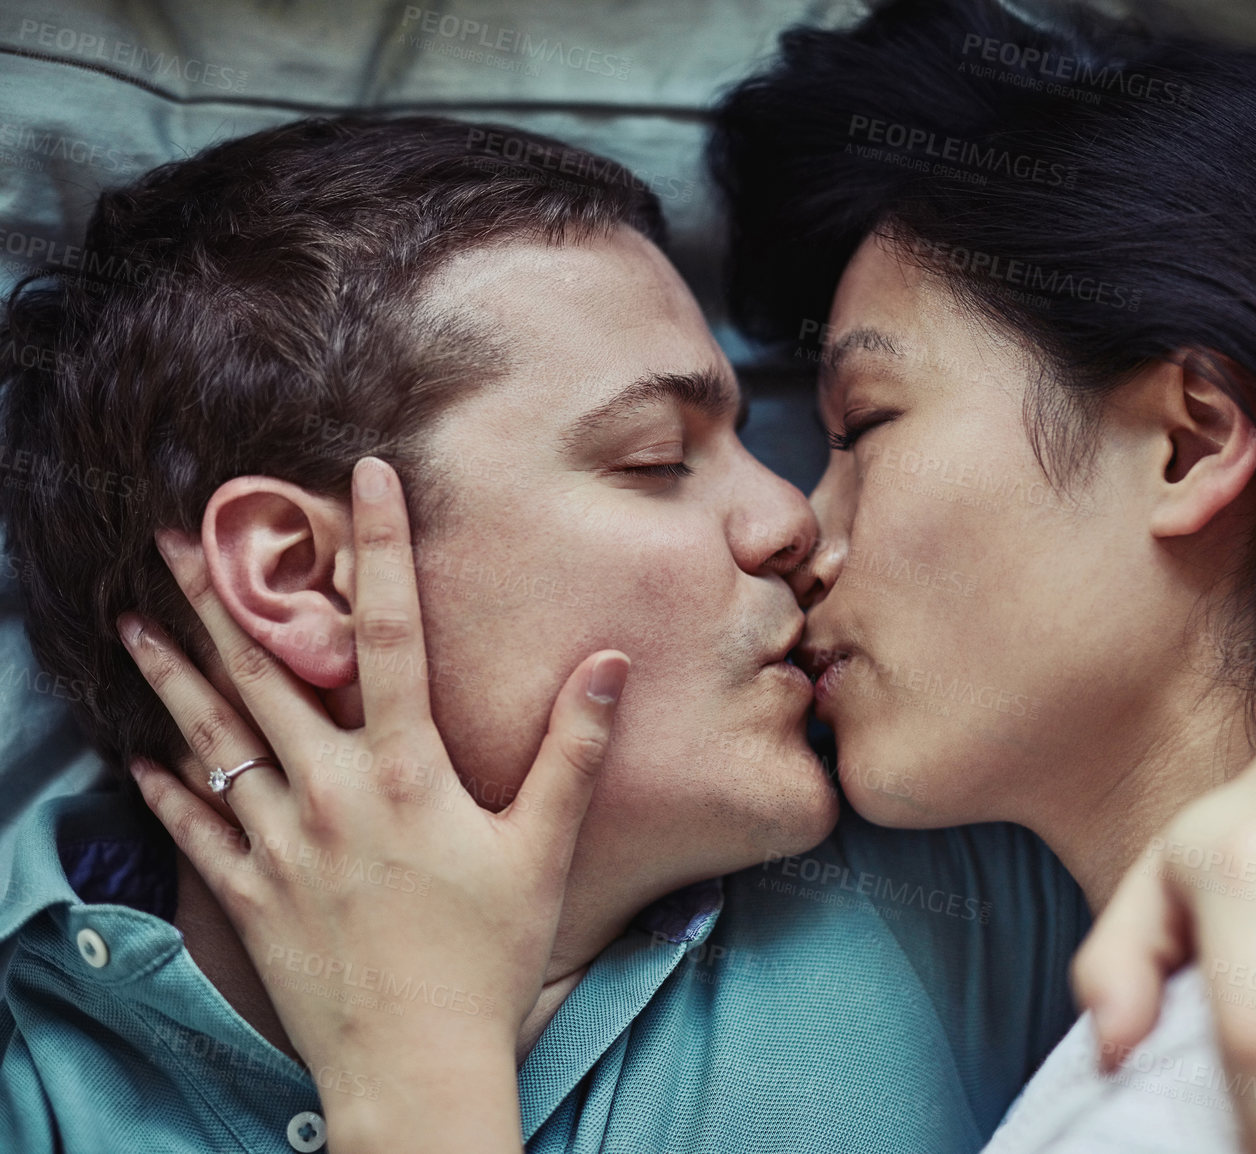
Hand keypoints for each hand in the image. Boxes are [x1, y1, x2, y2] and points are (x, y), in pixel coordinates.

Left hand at [118, 457, 627, 1153]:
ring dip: (171, 675)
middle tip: (179, 535)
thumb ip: (572, 750)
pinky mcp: (249, 896)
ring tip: (132, 622)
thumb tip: (608, 662)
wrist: (418, 1064)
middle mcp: (331, 793)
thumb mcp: (544, 849)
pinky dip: (165, 788)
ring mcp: (280, 844)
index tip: (363, 478)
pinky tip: (138, 754)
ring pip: (214, 740)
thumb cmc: (490, 955)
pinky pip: (195, 830)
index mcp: (405, 772)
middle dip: (223, 596)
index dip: (380, 549)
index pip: (391, 635)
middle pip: (268, 673)